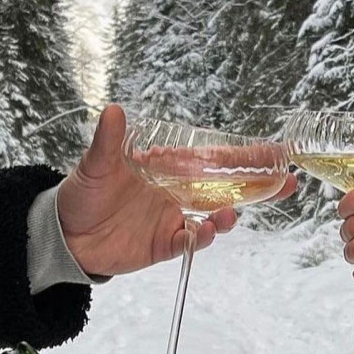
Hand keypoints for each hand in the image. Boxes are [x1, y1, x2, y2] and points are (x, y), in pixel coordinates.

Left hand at [58, 105, 296, 276]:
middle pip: (227, 188)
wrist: (64, 236)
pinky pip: (190, 242)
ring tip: (232, 214)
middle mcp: (180, 192)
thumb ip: (108, 141)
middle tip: (288, 182)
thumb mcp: (95, 164)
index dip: (246, 155)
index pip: (215, 159)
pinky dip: (202, 238)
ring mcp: (174, 219)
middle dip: (259, 186)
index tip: (276, 151)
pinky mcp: (164, 244)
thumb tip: (113, 109)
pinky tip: (207, 232)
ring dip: (229, 215)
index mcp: (171, 168)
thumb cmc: (83, 193)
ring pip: (214, 216)